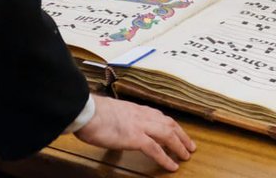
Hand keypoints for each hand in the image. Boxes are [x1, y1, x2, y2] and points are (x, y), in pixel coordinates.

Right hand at [74, 95, 195, 171]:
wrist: (85, 111)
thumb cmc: (91, 112)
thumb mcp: (109, 111)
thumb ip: (118, 118)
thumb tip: (116, 124)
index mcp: (135, 109)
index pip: (158, 116)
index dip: (170, 124)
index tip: (177, 131)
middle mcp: (141, 115)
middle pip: (168, 124)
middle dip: (181, 135)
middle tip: (190, 145)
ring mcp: (140, 126)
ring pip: (167, 134)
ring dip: (179, 146)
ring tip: (186, 156)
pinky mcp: (135, 137)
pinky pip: (155, 149)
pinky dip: (165, 158)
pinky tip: (172, 166)